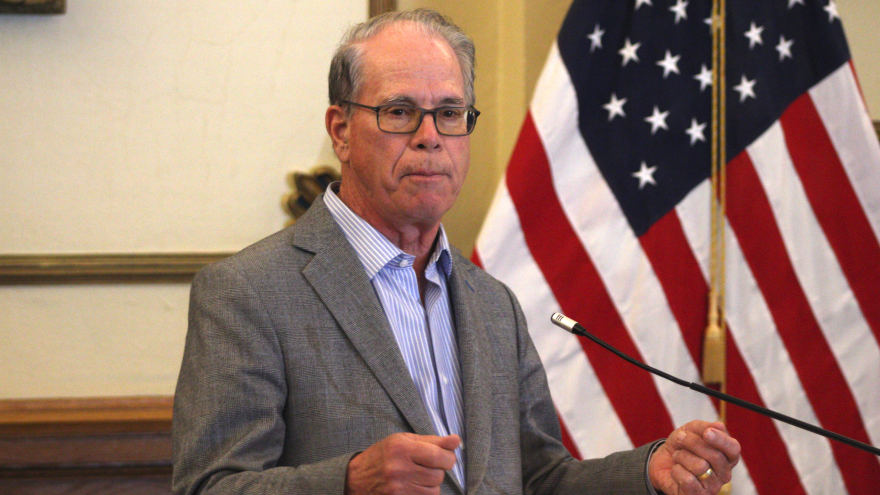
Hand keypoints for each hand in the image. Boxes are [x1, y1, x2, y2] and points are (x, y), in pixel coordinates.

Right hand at [345, 432, 459, 494]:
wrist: (355, 478)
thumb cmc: (382, 456)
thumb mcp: (403, 440)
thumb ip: (432, 441)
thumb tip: (457, 440)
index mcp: (401, 448)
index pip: (438, 456)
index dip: (448, 458)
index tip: (445, 457)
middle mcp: (399, 468)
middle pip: (438, 475)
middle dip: (437, 471)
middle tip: (426, 467)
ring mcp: (397, 488)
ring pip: (433, 491)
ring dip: (431, 485)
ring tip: (418, 478)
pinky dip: (423, 494)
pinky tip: (413, 487)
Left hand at [648, 421, 740, 494]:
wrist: (662, 462)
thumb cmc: (682, 446)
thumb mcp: (690, 430)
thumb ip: (704, 427)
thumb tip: (719, 426)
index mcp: (727, 456)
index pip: (733, 449)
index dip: (721, 440)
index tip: (706, 432)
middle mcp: (724, 474)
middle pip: (714, 456)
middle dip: (692, 442)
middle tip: (680, 438)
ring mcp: (712, 487)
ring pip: (700, 466)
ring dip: (681, 456)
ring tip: (678, 456)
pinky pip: (688, 480)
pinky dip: (677, 470)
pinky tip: (676, 470)